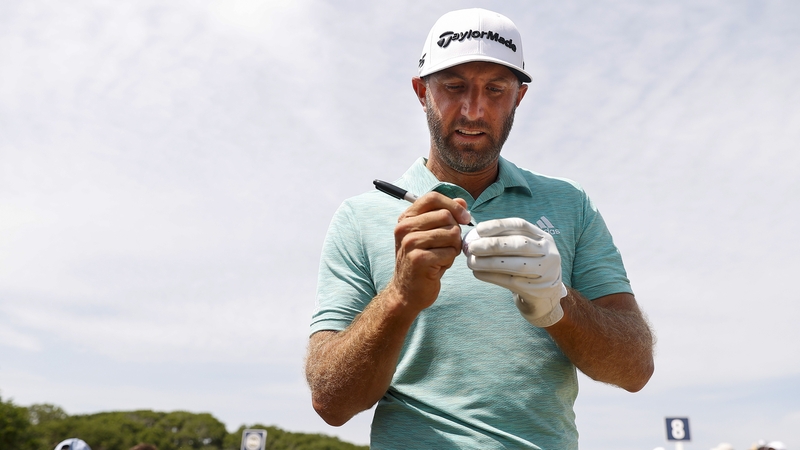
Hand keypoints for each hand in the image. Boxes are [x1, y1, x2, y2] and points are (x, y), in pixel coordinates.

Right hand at [390, 192, 471, 313]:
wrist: (407, 291)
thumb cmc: (422, 261)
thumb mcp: (431, 235)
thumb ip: (445, 215)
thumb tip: (462, 202)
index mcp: (406, 218)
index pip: (433, 198)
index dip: (453, 205)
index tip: (464, 218)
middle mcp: (404, 228)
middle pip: (445, 216)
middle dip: (455, 232)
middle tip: (448, 246)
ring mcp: (410, 243)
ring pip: (451, 233)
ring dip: (453, 247)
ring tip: (442, 257)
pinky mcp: (418, 259)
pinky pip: (449, 252)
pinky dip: (449, 261)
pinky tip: (438, 267)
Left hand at [463, 218, 567, 326]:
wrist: (546, 294)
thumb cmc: (528, 265)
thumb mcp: (527, 249)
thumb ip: (506, 240)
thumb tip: (474, 236)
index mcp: (543, 237)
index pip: (521, 225)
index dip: (498, 225)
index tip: (479, 229)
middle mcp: (548, 253)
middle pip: (519, 245)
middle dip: (493, 245)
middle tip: (472, 247)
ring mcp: (543, 272)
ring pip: (515, 265)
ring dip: (489, 262)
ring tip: (471, 262)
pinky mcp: (534, 289)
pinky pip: (509, 281)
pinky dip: (491, 276)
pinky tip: (477, 273)